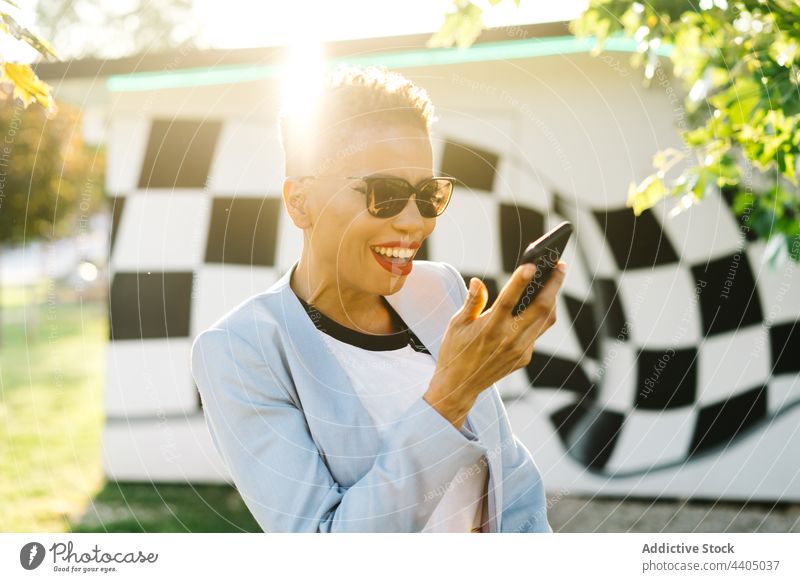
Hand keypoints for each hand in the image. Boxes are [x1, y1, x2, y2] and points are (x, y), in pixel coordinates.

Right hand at [425, 262, 566, 426]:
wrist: (459, 386)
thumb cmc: (455, 351)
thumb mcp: (457, 324)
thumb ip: (472, 301)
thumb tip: (478, 281)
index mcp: (489, 328)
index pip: (508, 299)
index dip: (520, 280)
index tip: (533, 264)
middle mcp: (508, 339)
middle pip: (540, 308)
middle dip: (553, 284)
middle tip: (560, 265)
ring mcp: (520, 350)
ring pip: (545, 320)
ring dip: (552, 298)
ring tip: (554, 280)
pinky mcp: (524, 358)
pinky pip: (537, 333)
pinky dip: (540, 316)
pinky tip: (538, 303)